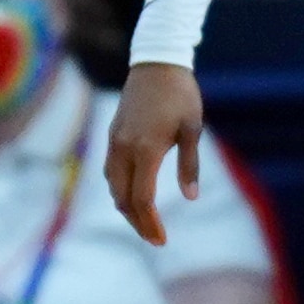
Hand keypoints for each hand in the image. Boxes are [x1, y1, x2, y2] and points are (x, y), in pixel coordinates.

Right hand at [105, 64, 206, 242]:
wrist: (156, 63)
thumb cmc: (180, 95)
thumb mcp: (192, 129)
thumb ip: (189, 165)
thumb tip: (189, 198)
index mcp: (145, 150)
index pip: (142, 199)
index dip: (150, 223)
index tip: (162, 240)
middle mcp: (123, 149)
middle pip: (123, 199)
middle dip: (138, 223)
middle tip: (155, 238)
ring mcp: (114, 142)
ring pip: (113, 187)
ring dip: (127, 208)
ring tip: (146, 222)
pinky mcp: (112, 135)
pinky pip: (111, 172)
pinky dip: (120, 190)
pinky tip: (134, 196)